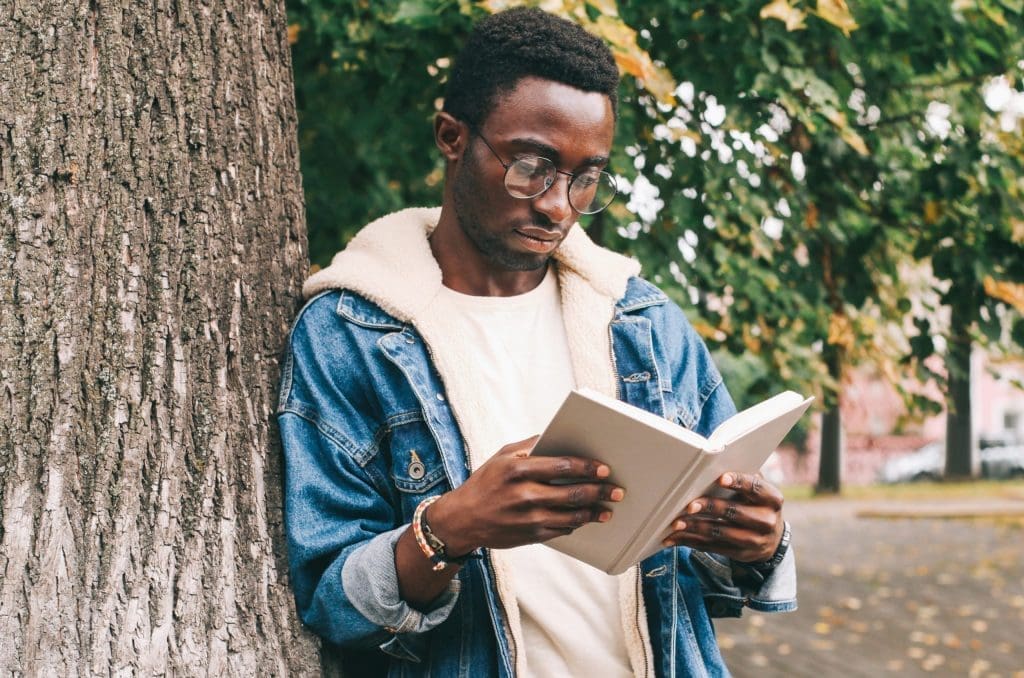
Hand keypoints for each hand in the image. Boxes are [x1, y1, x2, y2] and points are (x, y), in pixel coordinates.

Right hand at [427, 435, 624, 554]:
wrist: (462, 519)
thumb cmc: (484, 483)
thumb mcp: (502, 456)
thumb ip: (530, 445)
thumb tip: (555, 434)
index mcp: (518, 470)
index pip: (562, 466)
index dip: (587, 467)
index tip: (604, 468)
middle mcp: (525, 494)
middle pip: (573, 493)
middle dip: (600, 491)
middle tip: (616, 491)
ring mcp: (529, 518)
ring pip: (572, 516)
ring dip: (594, 513)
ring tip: (607, 509)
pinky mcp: (531, 536)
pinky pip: (561, 530)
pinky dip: (575, 524)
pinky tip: (584, 519)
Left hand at [661, 471, 783, 562]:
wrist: (772, 538)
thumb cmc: (756, 503)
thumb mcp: (758, 491)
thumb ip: (743, 478)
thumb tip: (714, 463)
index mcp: (772, 499)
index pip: (755, 488)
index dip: (739, 482)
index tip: (720, 478)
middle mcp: (767, 521)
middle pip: (735, 512)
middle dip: (710, 508)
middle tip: (690, 505)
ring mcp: (755, 541)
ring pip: (721, 533)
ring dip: (696, 528)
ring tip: (676, 523)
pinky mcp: (741, 554)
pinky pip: (713, 548)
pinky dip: (692, 542)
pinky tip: (676, 537)